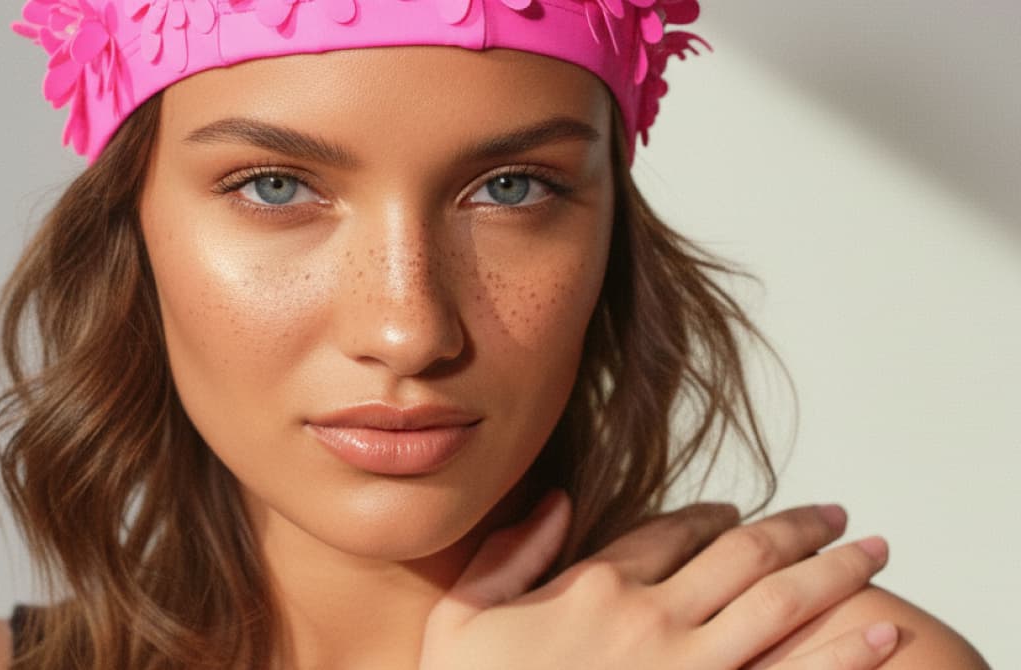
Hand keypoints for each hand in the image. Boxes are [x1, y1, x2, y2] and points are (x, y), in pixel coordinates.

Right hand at [420, 493, 896, 669]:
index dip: (711, 516)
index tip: (738, 513)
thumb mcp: (461, 619)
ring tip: (876, 551)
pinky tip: (881, 635)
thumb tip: (560, 501)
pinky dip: (841, 655)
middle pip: (741, 556)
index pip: (669, 531)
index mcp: (593, 585)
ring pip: (779, 604)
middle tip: (839, 515)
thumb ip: (510, 554)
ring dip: (834, 573)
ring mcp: (687, 668)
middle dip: (797, 530)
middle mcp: (651, 616)